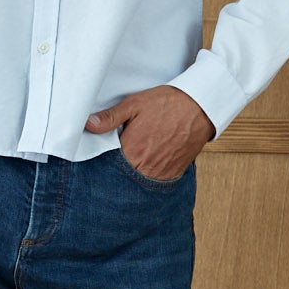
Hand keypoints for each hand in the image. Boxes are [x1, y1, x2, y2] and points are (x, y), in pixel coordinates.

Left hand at [85, 85, 215, 180]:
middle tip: (116, 161)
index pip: (107, 166)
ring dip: (131, 177)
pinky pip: (155, 183)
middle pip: (122, 178)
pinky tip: (144, 166)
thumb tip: (88, 125)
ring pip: (138, 184)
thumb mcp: (135, 104)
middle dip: (116, 172)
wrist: (200, 108)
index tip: (98, 159)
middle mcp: (146, 167)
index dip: (101, 163)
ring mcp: (161, 173)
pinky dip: (147, 178)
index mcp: (132, 150)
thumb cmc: (167, 104)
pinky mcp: (173, 174)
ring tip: (131, 164)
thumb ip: (110, 117)